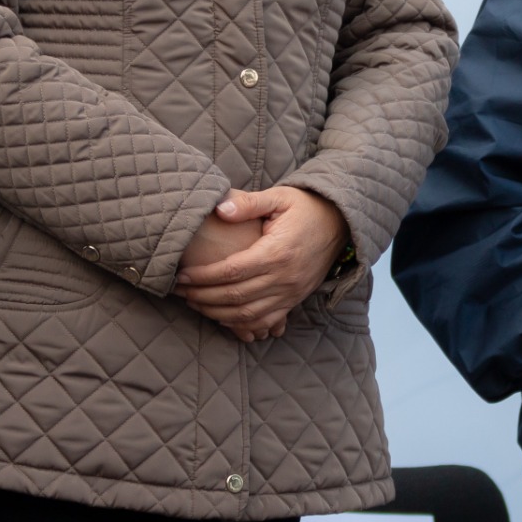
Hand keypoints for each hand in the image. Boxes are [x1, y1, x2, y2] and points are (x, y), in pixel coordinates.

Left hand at [174, 186, 348, 342]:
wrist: (340, 223)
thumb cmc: (305, 207)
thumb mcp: (279, 197)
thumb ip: (249, 203)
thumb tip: (220, 209)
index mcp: (277, 252)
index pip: (231, 271)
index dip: (203, 277)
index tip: (182, 276)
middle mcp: (284, 277)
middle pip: (235, 297)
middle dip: (203, 297)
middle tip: (181, 292)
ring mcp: (291, 292)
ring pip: (247, 314)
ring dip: (217, 313)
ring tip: (195, 304)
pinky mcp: (295, 299)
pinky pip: (265, 321)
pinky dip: (242, 324)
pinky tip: (222, 318)